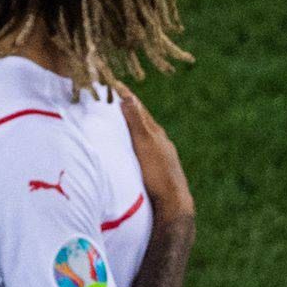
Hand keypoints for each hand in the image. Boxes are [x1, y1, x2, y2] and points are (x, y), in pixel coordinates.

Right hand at [118, 87, 193, 222]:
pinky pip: (145, 149)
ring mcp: (162, 156)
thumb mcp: (145, 145)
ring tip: (119, 118)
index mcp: (157, 133)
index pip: (139, 109)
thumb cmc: (158, 173)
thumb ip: (137, 122)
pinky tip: (132, 146)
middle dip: (128, 108)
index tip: (113, 82)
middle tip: (113, 95)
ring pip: (145, 135)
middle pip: (143, 120)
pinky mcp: (159, 170)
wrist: (174, 204)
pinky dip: (135, 141)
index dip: (126, 96)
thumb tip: (128, 96)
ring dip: (132, 126)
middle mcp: (161, 142)